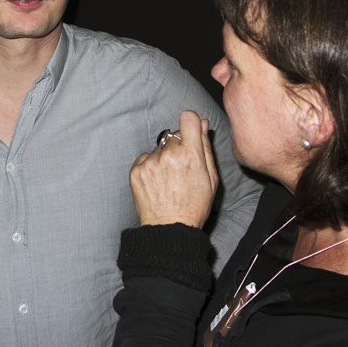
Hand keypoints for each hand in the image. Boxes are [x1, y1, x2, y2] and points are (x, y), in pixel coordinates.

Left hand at [129, 110, 218, 227]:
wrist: (169, 228)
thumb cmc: (194, 205)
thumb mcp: (211, 178)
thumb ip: (206, 148)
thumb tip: (203, 123)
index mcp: (190, 155)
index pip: (188, 118)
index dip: (191, 123)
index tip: (191, 131)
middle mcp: (169, 155)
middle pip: (173, 135)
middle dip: (178, 146)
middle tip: (181, 168)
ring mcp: (150, 162)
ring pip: (159, 147)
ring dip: (163, 157)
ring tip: (168, 180)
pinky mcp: (136, 170)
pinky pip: (145, 157)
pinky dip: (150, 166)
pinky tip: (158, 183)